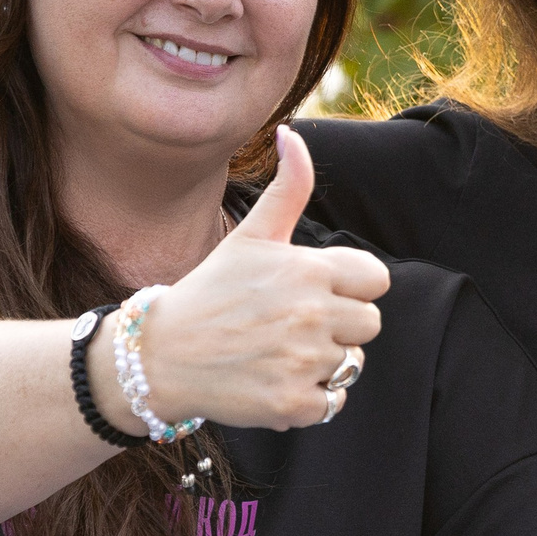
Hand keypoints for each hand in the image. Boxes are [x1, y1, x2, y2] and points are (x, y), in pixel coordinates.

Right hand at [104, 128, 390, 431]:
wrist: (159, 355)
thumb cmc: (211, 291)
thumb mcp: (251, 235)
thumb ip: (288, 187)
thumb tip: (291, 132)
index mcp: (307, 269)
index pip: (376, 280)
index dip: (350, 287)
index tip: (313, 291)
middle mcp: (311, 313)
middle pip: (370, 324)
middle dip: (339, 325)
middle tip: (291, 325)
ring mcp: (302, 360)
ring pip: (351, 363)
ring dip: (322, 361)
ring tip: (276, 351)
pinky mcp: (292, 402)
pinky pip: (334, 400)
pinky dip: (309, 397)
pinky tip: (272, 380)